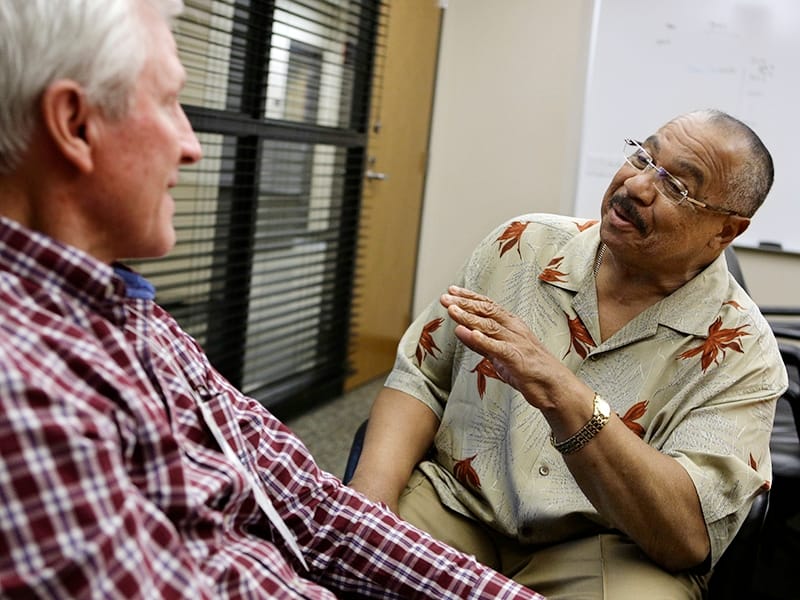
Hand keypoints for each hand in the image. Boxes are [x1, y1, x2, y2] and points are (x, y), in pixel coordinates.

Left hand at [439, 285, 578, 411]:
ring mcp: (517, 343)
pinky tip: (471, 334)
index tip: (452, 291)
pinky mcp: (518, 359)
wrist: (555, 387)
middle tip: (446, 298)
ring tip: (453, 311)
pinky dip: (484, 340)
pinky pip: (498, 348)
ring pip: (490, 326)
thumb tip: (459, 329)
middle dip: (465, 304)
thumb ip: (480, 342)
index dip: (469, 297)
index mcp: (512, 325)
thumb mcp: (499, 354)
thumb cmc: (528, 369)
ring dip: (469, 318)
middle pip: (487, 312)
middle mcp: (514, 330)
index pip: (488, 306)